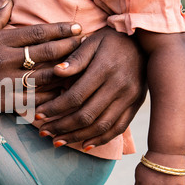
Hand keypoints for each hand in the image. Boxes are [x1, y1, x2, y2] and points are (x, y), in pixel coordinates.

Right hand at [0, 0, 83, 115]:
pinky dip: (48, 98)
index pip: (35, 33)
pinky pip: (31, 100)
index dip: (58, 30)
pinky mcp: (2, 101)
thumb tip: (10, 3)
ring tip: (82, 69)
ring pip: (42, 77)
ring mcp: (5, 82)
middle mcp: (5, 60)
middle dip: (68, 47)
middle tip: (86, 44)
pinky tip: (62, 96)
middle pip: (44, 52)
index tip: (75, 28)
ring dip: (64, 72)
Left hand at [35, 27, 146, 148]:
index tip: (38, 115)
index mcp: (104, 69)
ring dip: (77, 137)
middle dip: (61, 127)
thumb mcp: (92, 42)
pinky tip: (84, 144)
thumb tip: (56, 72)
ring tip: (57, 142)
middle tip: (43, 132)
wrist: (147, 41)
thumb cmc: (111, 40)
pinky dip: (101, 139)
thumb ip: (75, 59)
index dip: (54, 109)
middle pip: (86, 115)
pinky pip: (118, 128)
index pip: (75, 97)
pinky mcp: (136, 105)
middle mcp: (119, 86)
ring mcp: (130, 98)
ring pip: (101, 126)